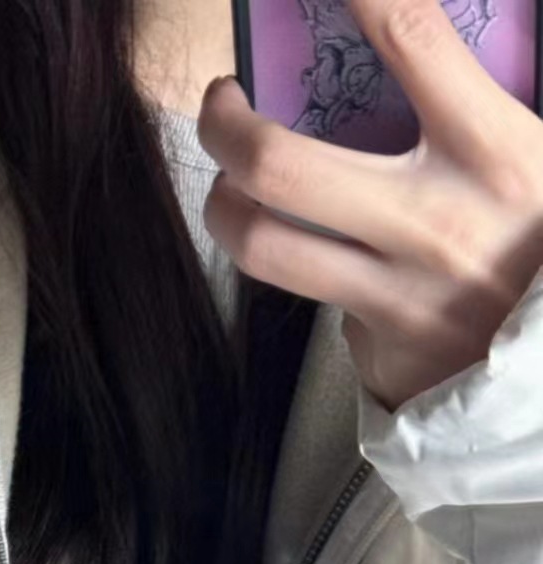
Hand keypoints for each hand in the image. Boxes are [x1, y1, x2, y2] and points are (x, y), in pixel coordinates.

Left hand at [197, 0, 542, 409]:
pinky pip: (318, 305)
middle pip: (279, 165)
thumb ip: (484, 103)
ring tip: (230, 185)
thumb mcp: (541, 157)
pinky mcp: (380, 355)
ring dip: (224, 207)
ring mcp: (399, 299)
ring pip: (263, 247)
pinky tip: (330, 262)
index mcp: (497, 154)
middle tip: (222, 103)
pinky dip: (311, 274)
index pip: (410, 38)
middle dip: (225, 123)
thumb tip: (406, 51)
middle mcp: (436, 226)